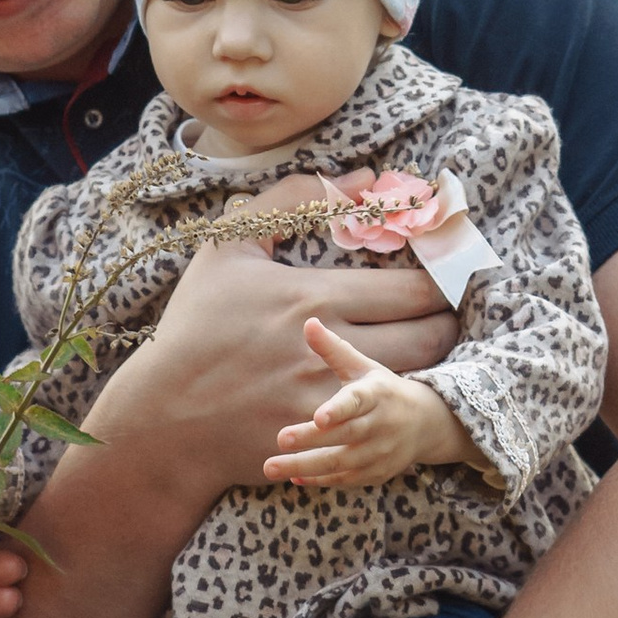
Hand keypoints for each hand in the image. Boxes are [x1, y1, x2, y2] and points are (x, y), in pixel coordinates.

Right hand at [112, 210, 453, 494]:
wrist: (166, 413)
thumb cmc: (197, 323)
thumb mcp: (231, 245)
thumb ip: (295, 200)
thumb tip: (362, 179)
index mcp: (313, 297)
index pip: (410, 289)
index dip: (441, 282)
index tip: (447, 274)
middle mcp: (330, 349)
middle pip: (429, 336)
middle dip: (449, 320)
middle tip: (450, 310)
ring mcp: (330, 399)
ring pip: (417, 378)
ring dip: (433, 360)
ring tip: (431, 343)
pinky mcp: (327, 438)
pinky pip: (387, 417)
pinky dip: (402, 400)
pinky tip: (400, 388)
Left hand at [265, 319, 472, 485]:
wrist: (426, 424)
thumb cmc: (382, 390)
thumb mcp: (362, 366)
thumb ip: (333, 349)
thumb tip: (308, 322)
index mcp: (376, 394)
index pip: (357, 402)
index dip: (339, 409)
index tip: (319, 417)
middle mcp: (380, 425)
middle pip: (344, 435)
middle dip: (311, 440)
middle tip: (280, 440)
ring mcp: (379, 452)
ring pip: (341, 463)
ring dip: (305, 467)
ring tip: (271, 467)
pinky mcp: (376, 473)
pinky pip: (345, 479)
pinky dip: (319, 480)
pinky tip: (293, 477)